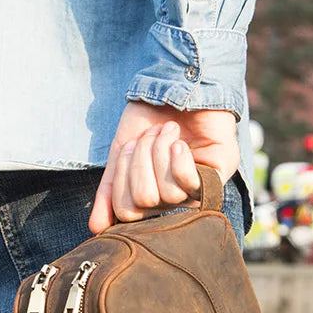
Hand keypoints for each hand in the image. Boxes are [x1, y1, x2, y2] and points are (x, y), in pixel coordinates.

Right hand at [88, 102, 238, 233]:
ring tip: (168, 132)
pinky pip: (189, 184)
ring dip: (160, 152)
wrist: (175, 83)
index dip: (122, 179)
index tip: (130, 146)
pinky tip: (181, 143)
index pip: (126, 212)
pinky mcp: (216, 178)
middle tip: (152, 137)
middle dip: (141, 161)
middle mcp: (172, 200)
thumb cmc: (149, 118)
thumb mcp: (121, 153)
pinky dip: (179, 158)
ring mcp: (196, 191)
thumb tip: (96, 229)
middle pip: (145, 202)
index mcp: (148, 197)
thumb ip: (109, 191)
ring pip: (167, 194)